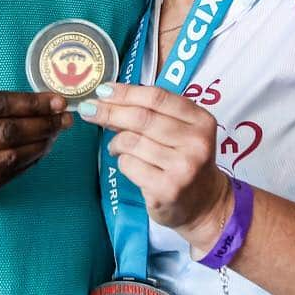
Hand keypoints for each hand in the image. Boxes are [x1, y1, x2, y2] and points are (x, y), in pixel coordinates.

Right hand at [0, 90, 72, 218]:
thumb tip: (36, 104)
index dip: (31, 103)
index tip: (57, 101)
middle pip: (6, 132)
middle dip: (42, 124)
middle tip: (65, 119)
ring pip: (9, 158)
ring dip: (39, 145)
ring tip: (55, 134)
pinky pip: (5, 177)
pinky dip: (27, 163)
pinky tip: (39, 152)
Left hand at [79, 83, 228, 249]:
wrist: (205, 204)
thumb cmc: (185, 160)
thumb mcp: (181, 131)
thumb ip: (153, 113)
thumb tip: (108, 99)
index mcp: (201, 120)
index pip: (157, 97)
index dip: (125, 92)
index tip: (103, 90)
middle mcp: (196, 142)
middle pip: (141, 118)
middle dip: (109, 111)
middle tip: (89, 110)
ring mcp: (183, 167)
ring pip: (131, 142)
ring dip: (116, 142)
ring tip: (116, 146)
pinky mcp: (167, 189)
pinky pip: (129, 165)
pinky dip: (122, 161)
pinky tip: (129, 164)